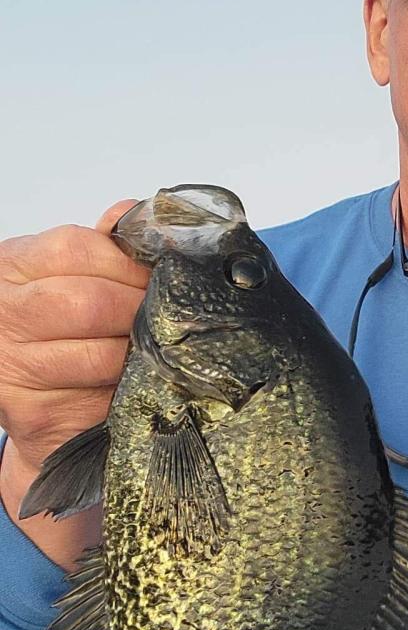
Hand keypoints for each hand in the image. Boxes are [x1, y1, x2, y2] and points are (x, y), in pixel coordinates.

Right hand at [0, 200, 146, 487]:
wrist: (30, 398)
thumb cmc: (53, 327)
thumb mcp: (65, 275)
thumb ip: (103, 247)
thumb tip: (139, 214)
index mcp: (11, 267)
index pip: (76, 248)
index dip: (130, 264)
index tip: (160, 275)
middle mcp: (4, 315)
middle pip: (92, 303)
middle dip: (142, 309)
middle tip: (169, 317)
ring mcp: (14, 367)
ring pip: (103, 356)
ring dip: (143, 354)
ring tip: (157, 350)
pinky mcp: (35, 414)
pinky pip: (104, 401)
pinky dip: (134, 392)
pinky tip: (140, 384)